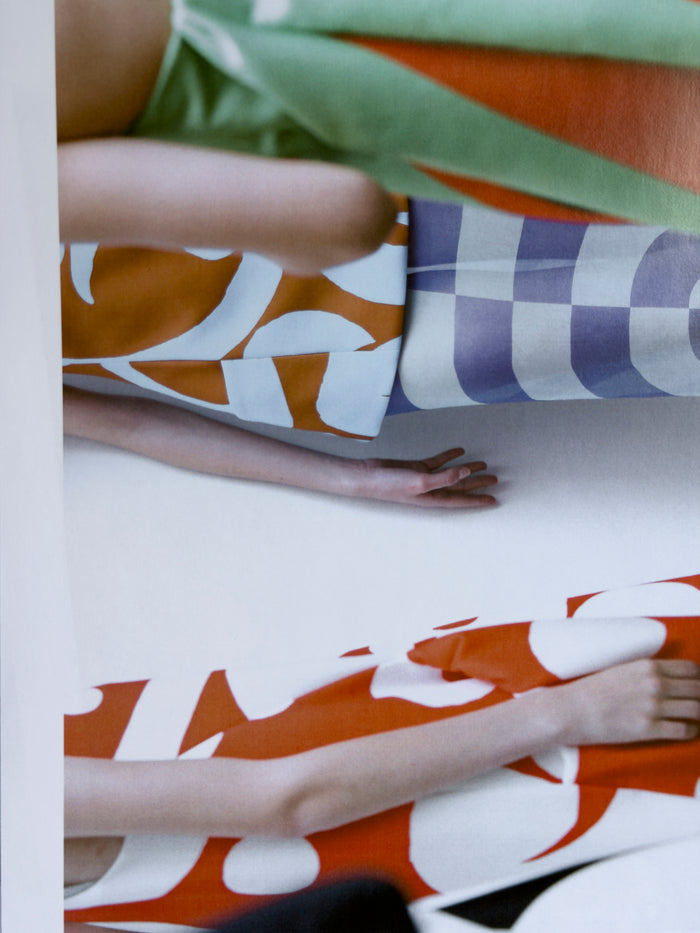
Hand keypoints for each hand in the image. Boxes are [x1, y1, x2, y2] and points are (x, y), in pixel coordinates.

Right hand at [350, 448, 497, 508]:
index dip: (478, 500)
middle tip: (495, 480)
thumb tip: (466, 472)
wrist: (368, 475)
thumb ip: (445, 478)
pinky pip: (438, 461)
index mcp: (433, 498)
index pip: (461, 499)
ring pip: (451, 473)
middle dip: (478, 483)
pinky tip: (460, 451)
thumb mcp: (421, 482)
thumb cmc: (391, 485)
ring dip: (467, 468)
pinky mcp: (417, 467)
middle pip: (460, 486)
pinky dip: (449, 456)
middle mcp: (431, 489)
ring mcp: (425, 478)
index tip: (494, 500)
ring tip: (483, 464)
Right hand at [556, 658, 699, 745]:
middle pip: (698, 688)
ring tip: (696, 716)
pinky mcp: (649, 729)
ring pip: (696, 710)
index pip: (691, 669)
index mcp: (648, 666)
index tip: (698, 683)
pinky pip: (684, 730)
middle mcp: (655, 684)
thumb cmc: (593, 690)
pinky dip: (691, 731)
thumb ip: (647, 671)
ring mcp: (653, 707)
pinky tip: (687, 729)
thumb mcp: (622, 669)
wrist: (573, 710)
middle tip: (698, 701)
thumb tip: (668, 677)